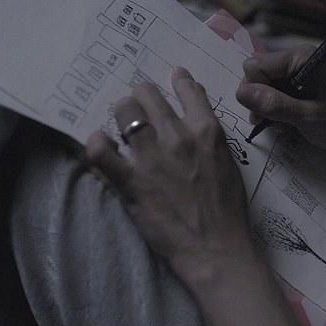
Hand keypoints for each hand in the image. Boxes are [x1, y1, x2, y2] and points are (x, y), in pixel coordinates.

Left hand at [85, 67, 249, 276]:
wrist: (216, 248)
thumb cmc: (228, 210)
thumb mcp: (228, 164)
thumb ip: (212, 138)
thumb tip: (198, 118)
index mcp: (207, 131)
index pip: (188, 90)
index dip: (178, 80)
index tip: (173, 77)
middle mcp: (178, 136)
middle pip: (148, 94)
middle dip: (142, 97)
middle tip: (140, 107)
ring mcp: (152, 157)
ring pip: (124, 111)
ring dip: (122, 114)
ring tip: (121, 124)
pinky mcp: (131, 181)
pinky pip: (101, 150)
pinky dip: (97, 142)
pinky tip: (101, 143)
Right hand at [236, 46, 325, 155]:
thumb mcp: (307, 118)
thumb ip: (276, 105)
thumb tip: (242, 93)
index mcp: (301, 57)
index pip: (255, 66)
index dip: (256, 91)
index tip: (271, 112)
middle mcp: (294, 59)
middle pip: (253, 75)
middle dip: (261, 101)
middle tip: (279, 120)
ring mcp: (291, 72)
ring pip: (257, 87)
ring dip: (266, 109)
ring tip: (287, 122)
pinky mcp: (290, 84)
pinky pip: (265, 95)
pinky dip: (272, 111)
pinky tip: (288, 121)